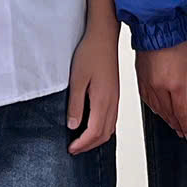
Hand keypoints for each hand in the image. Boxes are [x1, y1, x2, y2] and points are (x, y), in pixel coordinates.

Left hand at [68, 22, 121, 153]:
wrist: (104, 37)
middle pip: (104, 135)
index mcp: (103, 100)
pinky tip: (93, 126)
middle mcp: (112, 102)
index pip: (94, 132)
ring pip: (110, 128)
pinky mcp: (115, 94)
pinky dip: (102, 129)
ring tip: (81, 141)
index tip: (71, 149)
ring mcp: (115, 98)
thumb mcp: (77, 79)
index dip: (82, 144)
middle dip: (89, 146)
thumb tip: (73, 125)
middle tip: (74, 149)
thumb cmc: (90, 53)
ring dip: (96, 139)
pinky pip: (112, 119)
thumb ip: (76, 104)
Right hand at [136, 40, 186, 142]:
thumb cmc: (176, 41)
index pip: (182, 113)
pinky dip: (154, 109)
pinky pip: (147, 100)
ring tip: (173, 125)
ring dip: (166, 119)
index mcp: (175, 84)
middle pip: (169, 114)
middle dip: (177, 125)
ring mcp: (148, 84)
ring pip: (157, 109)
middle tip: (182, 133)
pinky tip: (159, 111)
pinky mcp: (140, 79)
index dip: (186, 126)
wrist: (157, 27)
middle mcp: (159, 87)